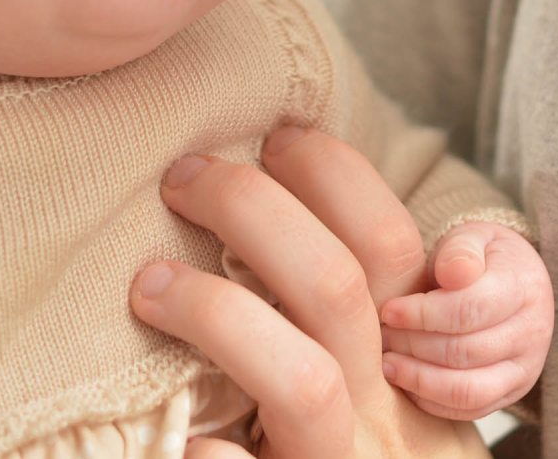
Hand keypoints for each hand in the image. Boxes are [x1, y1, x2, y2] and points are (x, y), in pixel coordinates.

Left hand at [129, 127, 491, 458]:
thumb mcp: (379, 392)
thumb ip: (339, 313)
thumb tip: (267, 190)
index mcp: (410, 368)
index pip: (392, 247)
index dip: (336, 177)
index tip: (276, 131)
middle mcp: (388, 419)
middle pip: (340, 288)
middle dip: (255, 210)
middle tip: (183, 176)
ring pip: (304, 382)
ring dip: (220, 314)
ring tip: (147, 285)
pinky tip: (184, 447)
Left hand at [380, 223, 551, 419]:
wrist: (515, 281)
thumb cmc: (481, 257)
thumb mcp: (473, 238)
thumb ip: (461, 250)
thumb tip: (453, 273)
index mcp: (523, 287)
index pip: (468, 309)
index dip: (421, 314)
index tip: (388, 310)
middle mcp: (531, 333)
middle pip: (464, 352)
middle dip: (413, 346)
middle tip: (380, 337)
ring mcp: (524, 368)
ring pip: (468, 390)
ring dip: (419, 379)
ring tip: (387, 363)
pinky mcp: (511, 393)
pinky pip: (470, 410)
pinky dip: (432, 401)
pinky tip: (406, 380)